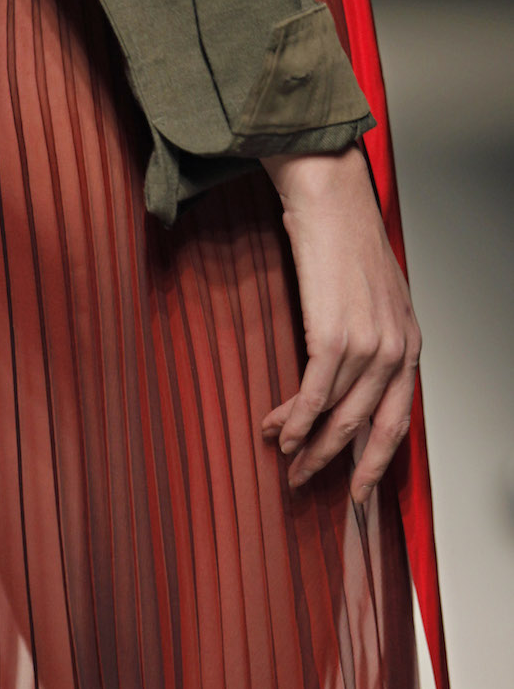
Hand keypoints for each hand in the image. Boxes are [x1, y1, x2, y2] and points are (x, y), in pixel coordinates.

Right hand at [259, 142, 420, 505]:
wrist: (330, 199)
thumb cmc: (344, 240)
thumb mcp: (373, 297)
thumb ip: (370, 338)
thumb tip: (345, 377)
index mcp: (410, 342)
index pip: (399, 420)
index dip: (377, 462)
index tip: (358, 489)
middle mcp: (396, 349)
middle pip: (367, 427)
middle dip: (335, 462)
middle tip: (307, 482)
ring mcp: (368, 345)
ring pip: (337, 415)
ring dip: (306, 443)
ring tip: (284, 458)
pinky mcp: (335, 337)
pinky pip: (313, 394)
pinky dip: (293, 419)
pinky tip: (278, 431)